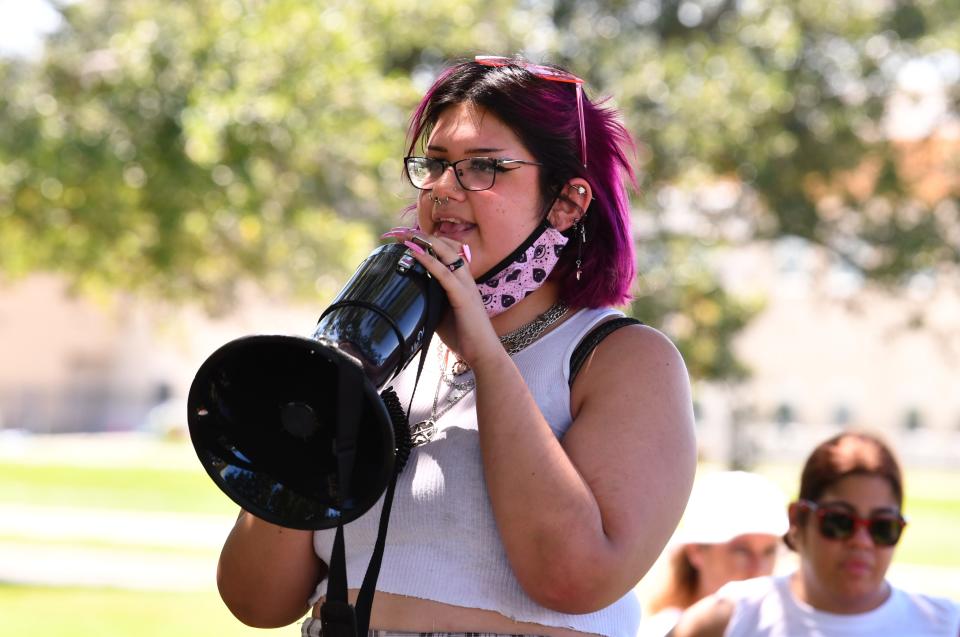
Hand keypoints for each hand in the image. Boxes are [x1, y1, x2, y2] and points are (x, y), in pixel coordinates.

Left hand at [381, 228, 500, 367]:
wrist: (483, 354)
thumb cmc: (464, 337)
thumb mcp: (441, 315)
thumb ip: (431, 302)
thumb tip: (411, 297)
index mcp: (463, 282)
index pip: (448, 252)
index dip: (430, 242)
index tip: (409, 237)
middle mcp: (466, 279)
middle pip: (448, 246)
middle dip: (424, 236)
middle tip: (402, 231)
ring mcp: (466, 286)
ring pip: (448, 253)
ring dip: (426, 242)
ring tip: (407, 235)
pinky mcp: (463, 297)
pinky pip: (444, 274)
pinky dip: (428, 261)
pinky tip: (415, 253)